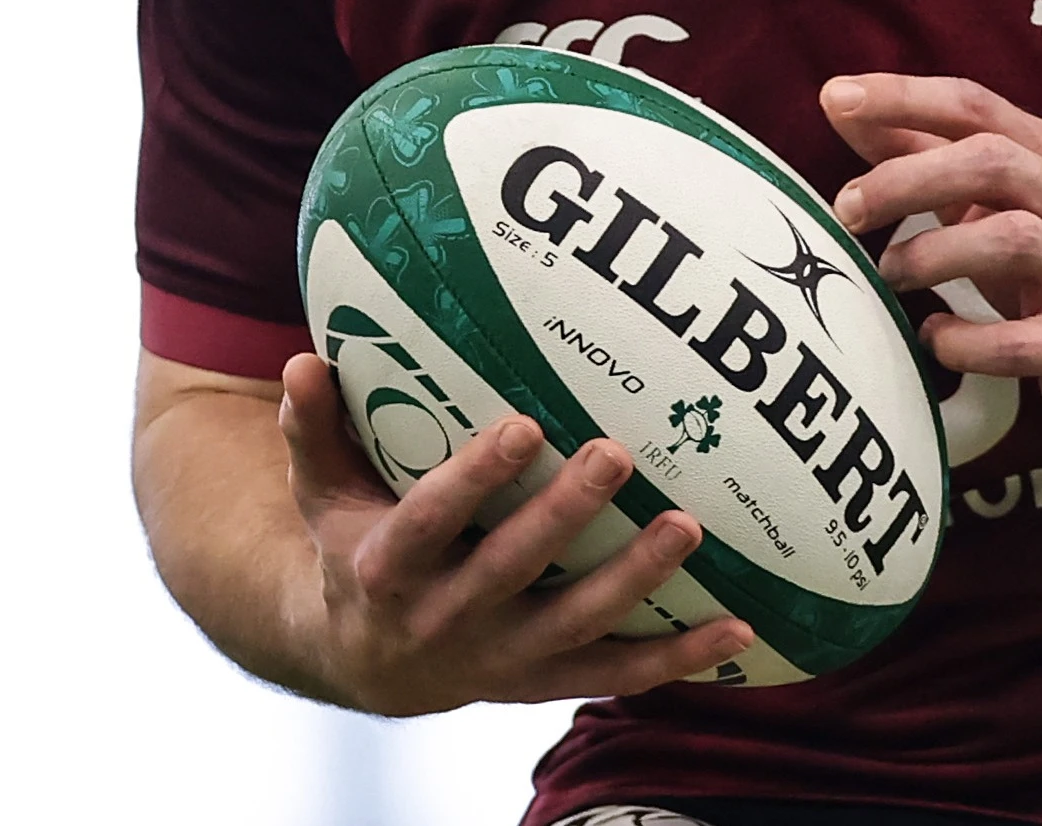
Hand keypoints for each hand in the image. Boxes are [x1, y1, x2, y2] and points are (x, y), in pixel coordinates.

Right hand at [274, 353, 752, 713]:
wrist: (370, 662)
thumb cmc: (356, 546)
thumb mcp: (321, 493)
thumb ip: (314, 428)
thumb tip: (303, 360)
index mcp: (388, 566)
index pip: (431, 519)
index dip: (474, 478)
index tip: (523, 426)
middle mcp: (447, 618)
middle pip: (513, 567)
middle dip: (566, 515)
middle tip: (618, 454)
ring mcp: (502, 658)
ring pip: (577, 624)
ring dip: (635, 581)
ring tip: (688, 529)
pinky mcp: (546, 681)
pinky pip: (618, 674)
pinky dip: (680, 658)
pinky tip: (739, 627)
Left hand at [820, 74, 1041, 433]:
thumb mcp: (1006, 197)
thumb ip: (930, 153)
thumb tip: (844, 108)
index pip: (974, 106)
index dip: (905, 96)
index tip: (837, 97)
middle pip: (991, 163)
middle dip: (909, 179)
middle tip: (849, 207)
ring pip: (1010, 240)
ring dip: (933, 254)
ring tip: (890, 273)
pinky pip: (1021, 342)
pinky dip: (966, 341)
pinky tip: (936, 338)